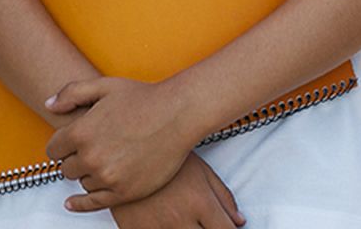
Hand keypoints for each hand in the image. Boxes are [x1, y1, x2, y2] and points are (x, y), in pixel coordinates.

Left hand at [47, 77, 194, 211]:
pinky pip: (93, 204)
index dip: (61, 145)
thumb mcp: (102, 86)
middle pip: (66, 168)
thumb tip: (49, 105)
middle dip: (74, 159)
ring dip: (88, 174)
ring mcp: (107, 177)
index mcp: (81, 132)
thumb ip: (70, 93)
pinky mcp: (124, 192)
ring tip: (105, 159)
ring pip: (82, 183)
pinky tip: (72, 203)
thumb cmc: (143, 99)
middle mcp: (91, 158)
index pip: (53, 150)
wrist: (177, 115)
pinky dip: (81, 204)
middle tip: (90, 149)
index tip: (68, 144)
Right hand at [109, 153, 243, 227]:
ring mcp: (156, 227)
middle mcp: (179, 218)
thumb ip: (223, 196)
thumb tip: (239, 222)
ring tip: (179, 216)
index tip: (224, 226)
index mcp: (200, 202)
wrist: (121, 141)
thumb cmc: (165, 152)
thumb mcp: (200, 169)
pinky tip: (162, 222)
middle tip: (200, 220)